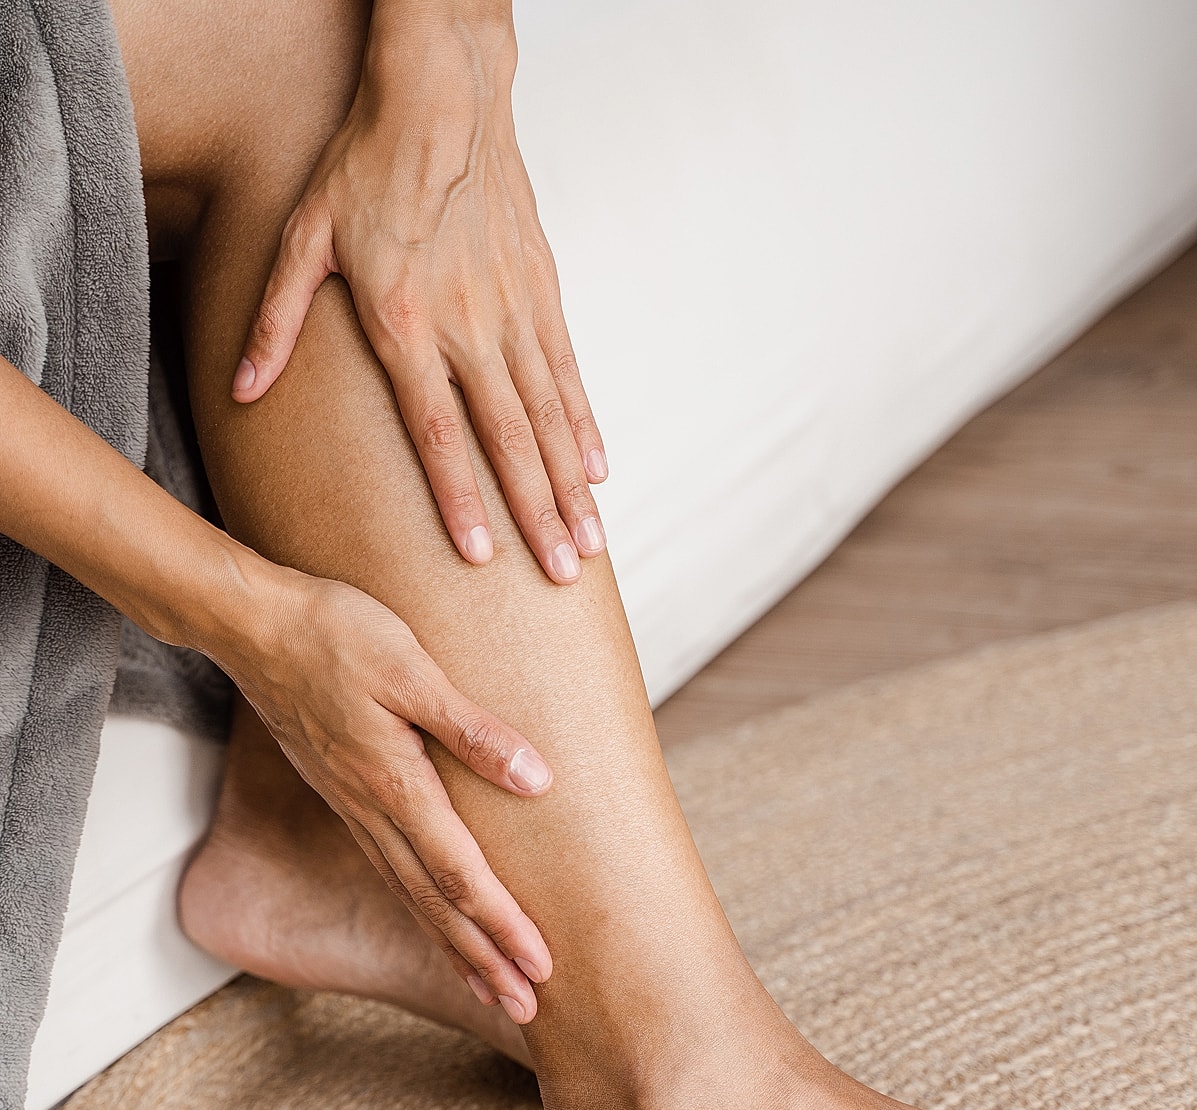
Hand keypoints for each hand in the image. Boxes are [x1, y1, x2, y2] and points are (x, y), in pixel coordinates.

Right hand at [221, 568, 552, 1022]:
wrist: (253, 626)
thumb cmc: (336, 634)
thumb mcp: (412, 669)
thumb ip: (472, 730)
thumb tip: (538, 780)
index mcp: (395, 784)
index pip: (459, 874)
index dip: (502, 925)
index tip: (541, 968)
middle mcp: (372, 810)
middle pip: (434, 903)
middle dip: (482, 958)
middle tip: (526, 1008)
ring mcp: (354, 807)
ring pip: (410, 894)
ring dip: (453, 944)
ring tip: (490, 986)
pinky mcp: (345, 794)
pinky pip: (389, 869)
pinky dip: (421, 907)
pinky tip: (436, 919)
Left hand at [232, 8, 608, 584]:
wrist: (442, 97)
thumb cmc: (366, 167)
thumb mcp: (303, 238)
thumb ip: (276, 321)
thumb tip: (244, 389)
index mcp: (406, 323)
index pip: (438, 431)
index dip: (461, 498)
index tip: (482, 557)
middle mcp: (469, 326)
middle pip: (509, 438)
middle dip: (536, 513)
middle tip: (561, 574)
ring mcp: (514, 311)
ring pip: (550, 414)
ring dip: (572, 484)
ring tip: (589, 542)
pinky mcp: (543, 292)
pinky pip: (568, 373)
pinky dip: (586, 425)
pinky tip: (601, 471)